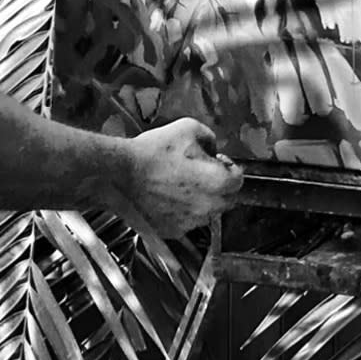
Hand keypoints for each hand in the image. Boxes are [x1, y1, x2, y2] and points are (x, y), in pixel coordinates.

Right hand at [125, 119, 243, 238]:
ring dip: (200, 199)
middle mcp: (208, 207)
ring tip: (178, 182)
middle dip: (218, 185)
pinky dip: (181, 210)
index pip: (239, 179)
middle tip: (200, 172)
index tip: (218, 161)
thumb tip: (212, 147)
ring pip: (206, 212)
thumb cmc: (152, 153)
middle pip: (226, 199)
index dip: (229, 166)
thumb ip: (209, 138)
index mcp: (217, 182)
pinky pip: (185, 221)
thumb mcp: (188, 128)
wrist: (121, 174)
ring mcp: (190, 222)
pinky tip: (167, 194)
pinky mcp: (172, 231)